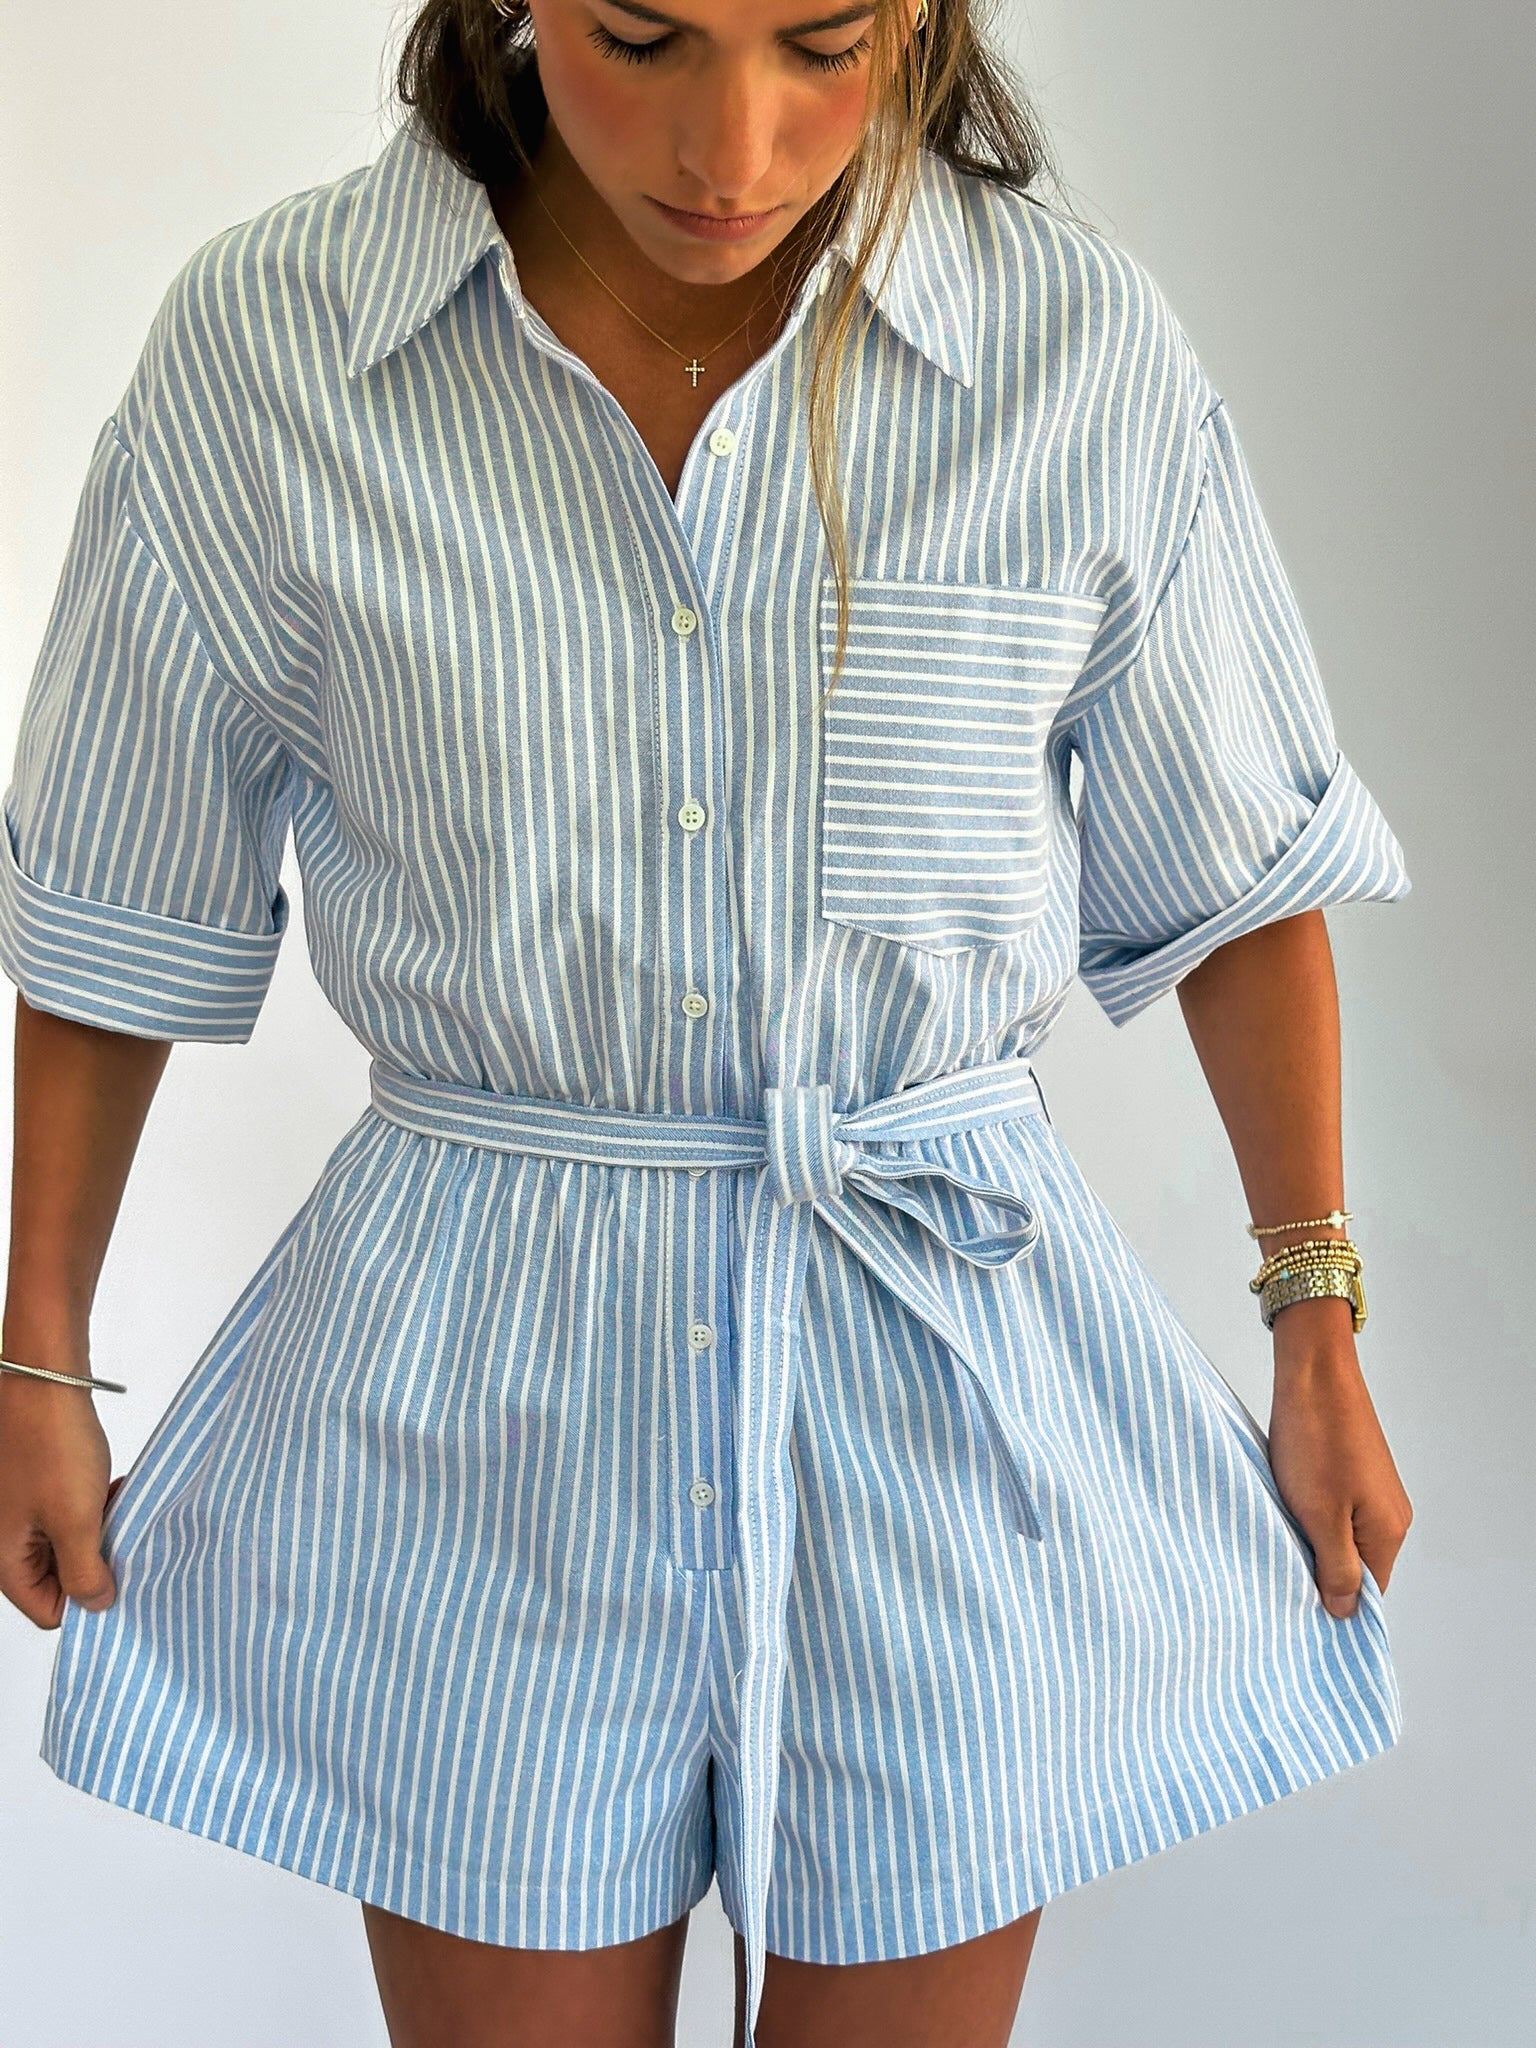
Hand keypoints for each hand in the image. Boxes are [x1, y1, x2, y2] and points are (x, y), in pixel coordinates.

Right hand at [0, 1373, 119, 1628]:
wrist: (42, 1379)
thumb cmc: (53, 1445)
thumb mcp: (76, 1520)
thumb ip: (85, 1573)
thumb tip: (97, 1606)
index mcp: (3, 1557)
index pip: (47, 1609)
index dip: (86, 1596)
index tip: (117, 1569)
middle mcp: (3, 1537)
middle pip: (55, 1577)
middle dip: (93, 1558)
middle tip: (119, 1531)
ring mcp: (15, 1508)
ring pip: (64, 1542)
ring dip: (95, 1529)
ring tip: (114, 1501)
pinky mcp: (30, 1482)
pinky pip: (63, 1511)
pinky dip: (89, 1504)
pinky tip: (107, 1484)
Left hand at [1265, 1301, 1412, 1617]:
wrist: (1312, 1372)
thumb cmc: (1315, 1439)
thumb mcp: (1320, 1515)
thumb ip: (1335, 1567)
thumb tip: (1345, 1612)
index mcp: (1388, 1531)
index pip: (1369, 1594)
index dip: (1335, 1606)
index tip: (1297, 1612)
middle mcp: (1389, 1514)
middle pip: (1357, 1568)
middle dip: (1319, 1575)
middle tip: (1279, 1576)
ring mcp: (1372, 1491)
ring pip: (1341, 1539)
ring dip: (1310, 1543)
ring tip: (1278, 1540)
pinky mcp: (1352, 1472)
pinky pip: (1333, 1512)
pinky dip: (1308, 1517)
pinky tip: (1283, 1510)